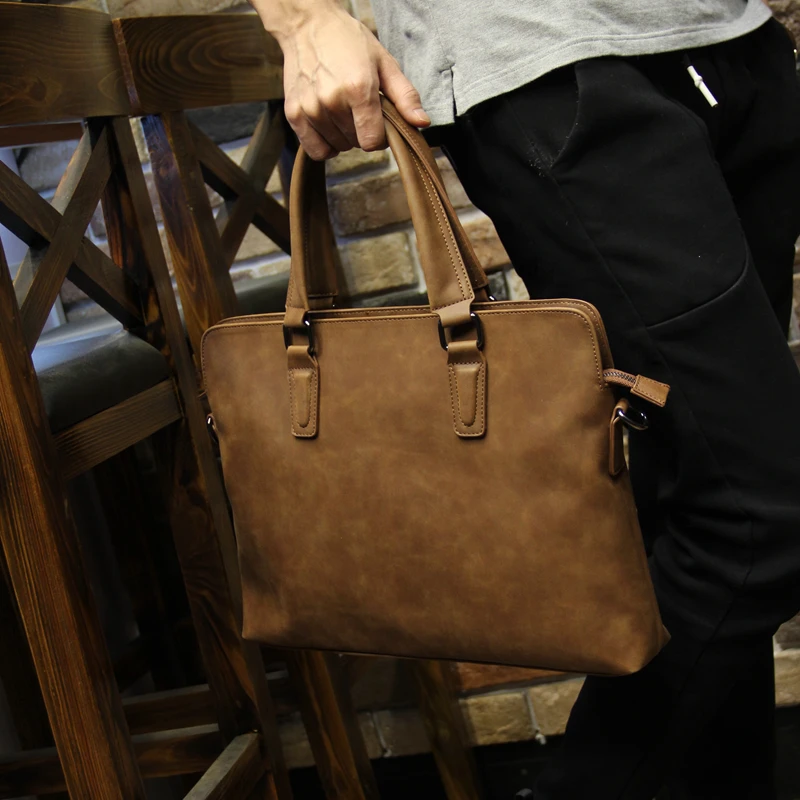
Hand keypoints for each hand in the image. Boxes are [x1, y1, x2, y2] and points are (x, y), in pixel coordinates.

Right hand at [255, 2, 428, 159]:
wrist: (308, 25)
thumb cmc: (349, 42)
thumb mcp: (384, 63)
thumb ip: (405, 96)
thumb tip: (422, 123)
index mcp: (358, 89)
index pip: (372, 141)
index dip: (379, 137)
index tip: (377, 122)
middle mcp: (332, 101)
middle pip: (355, 143)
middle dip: (361, 131)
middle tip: (357, 107)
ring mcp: (310, 108)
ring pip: (337, 146)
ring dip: (343, 135)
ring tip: (341, 108)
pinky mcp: (294, 114)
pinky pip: (315, 150)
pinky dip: (325, 144)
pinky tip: (328, 125)